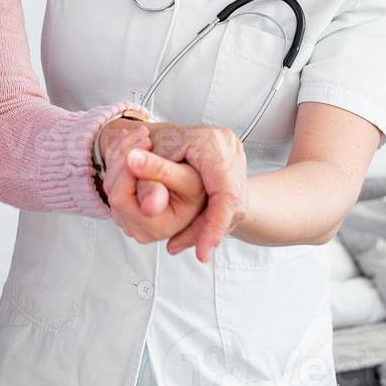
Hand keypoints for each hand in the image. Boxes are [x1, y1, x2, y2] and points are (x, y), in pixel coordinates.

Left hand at [98, 120, 207, 244]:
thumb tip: (135, 166)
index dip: (127, 170)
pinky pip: (111, 176)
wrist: (201, 183)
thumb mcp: (188, 178)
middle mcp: (138, 227)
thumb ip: (163, 173)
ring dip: (124, 150)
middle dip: (126, 155)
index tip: (142, 146)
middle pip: (113, 188)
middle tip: (145, 135)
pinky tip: (134, 140)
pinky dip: (121, 154)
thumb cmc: (200, 185)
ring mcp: (128, 218)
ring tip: (143, 135)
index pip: (121, 198)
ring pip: (110, 180)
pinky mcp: (123, 206)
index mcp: (157, 226)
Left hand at [144, 123, 249, 262]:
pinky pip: (229, 202)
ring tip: (189, 243)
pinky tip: (197, 235)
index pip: (224, 193)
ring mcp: (237, 161)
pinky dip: (211, 220)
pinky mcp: (236, 171)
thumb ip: (152, 180)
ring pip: (233, 206)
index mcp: (213, 144)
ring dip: (210, 228)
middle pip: (231, 203)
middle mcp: (231, 151)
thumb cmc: (164, 139)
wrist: (176, 131)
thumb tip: (148, 208)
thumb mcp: (154, 155)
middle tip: (199, 254)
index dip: (213, 226)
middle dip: (212, 231)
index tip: (203, 253)